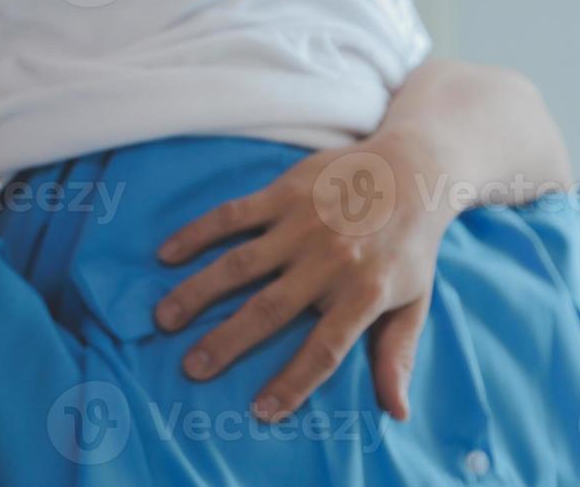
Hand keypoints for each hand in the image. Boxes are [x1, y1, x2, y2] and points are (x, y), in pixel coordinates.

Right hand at [153, 130, 454, 421]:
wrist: (411, 169)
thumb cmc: (410, 245)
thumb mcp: (415, 302)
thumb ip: (399, 354)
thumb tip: (394, 411)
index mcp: (364, 293)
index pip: (323, 349)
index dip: (292, 382)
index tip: (260, 410)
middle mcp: (329, 261)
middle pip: (269, 309)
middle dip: (226, 341)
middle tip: (190, 367)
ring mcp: (302, 225)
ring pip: (239, 264)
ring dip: (198, 291)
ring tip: (164, 318)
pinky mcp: (283, 194)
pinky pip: (232, 216)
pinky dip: (197, 234)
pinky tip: (167, 254)